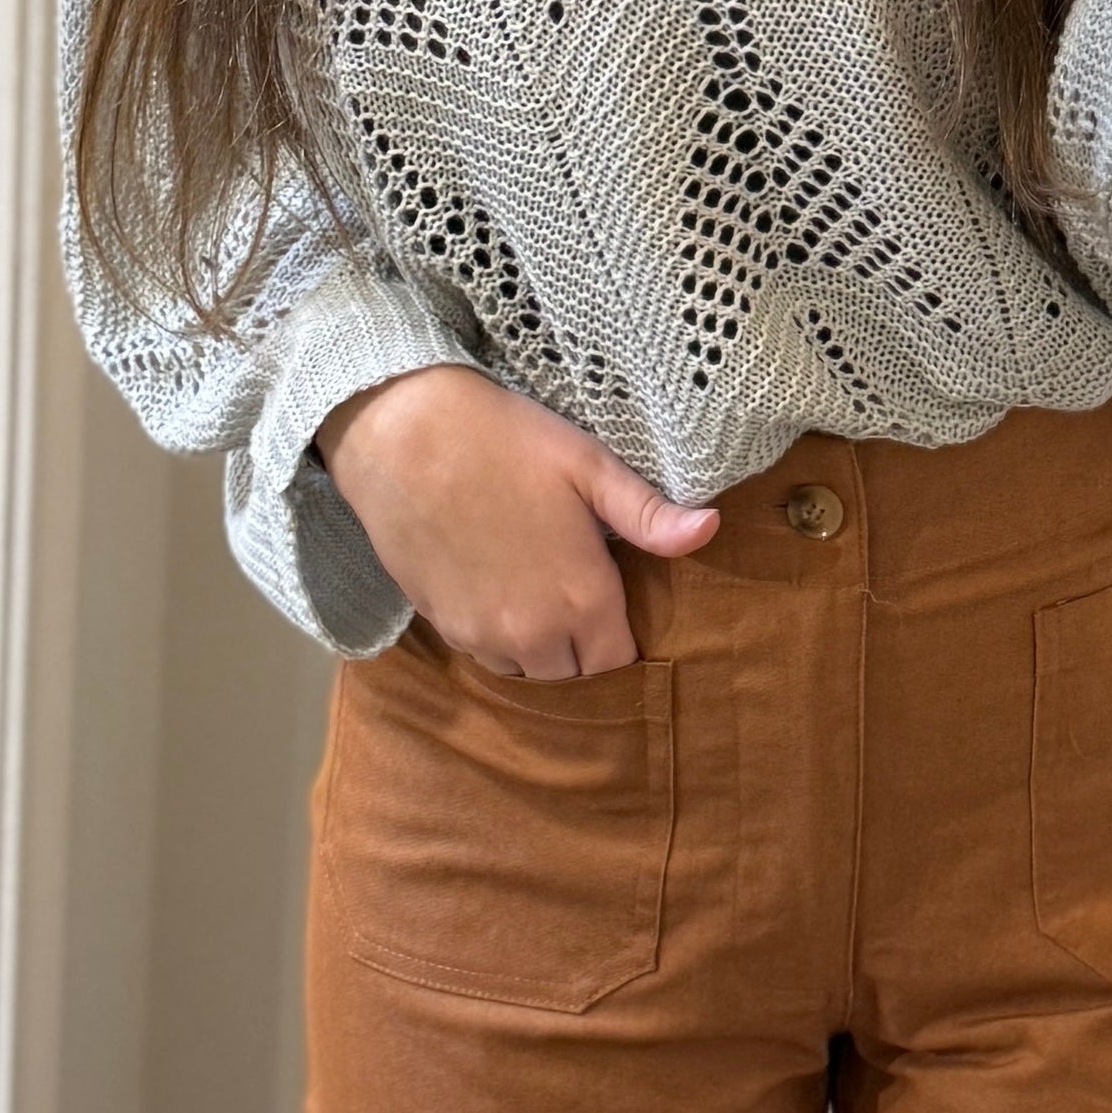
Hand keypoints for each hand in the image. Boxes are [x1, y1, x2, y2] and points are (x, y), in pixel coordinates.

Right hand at [317, 365, 719, 678]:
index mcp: (583, 601)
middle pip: (578, 678)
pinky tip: (501, 596)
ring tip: (542, 603)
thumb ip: (649, 513)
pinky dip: (502, 641)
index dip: (624, 644)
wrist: (400, 434)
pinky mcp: (447, 629)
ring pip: (531, 674)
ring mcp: (487, 637)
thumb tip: (711, 530)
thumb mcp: (587, 465)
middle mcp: (536, 636)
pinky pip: (489, 658)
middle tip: (583, 607)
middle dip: (585, 652)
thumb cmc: (502, 440)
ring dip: (542, 653)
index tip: (621, 616)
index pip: (620, 665)